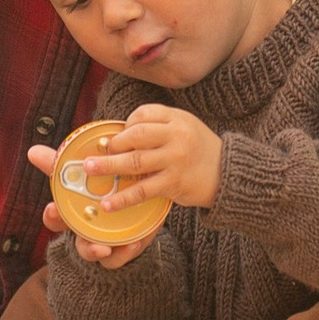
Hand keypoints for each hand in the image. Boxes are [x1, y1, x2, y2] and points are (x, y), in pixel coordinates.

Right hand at [26, 140, 151, 269]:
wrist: (133, 195)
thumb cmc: (99, 186)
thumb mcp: (84, 174)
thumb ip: (60, 165)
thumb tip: (32, 150)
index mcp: (74, 216)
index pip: (56, 220)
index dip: (52, 217)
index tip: (52, 208)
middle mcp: (88, 234)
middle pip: (82, 248)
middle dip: (87, 248)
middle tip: (96, 246)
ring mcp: (108, 243)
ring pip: (104, 258)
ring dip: (108, 254)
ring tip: (112, 248)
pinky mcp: (128, 246)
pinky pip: (125, 255)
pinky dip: (127, 252)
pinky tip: (133, 243)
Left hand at [83, 105, 223, 212]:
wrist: (228, 174)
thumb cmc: (199, 150)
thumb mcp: (184, 127)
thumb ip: (158, 127)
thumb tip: (119, 136)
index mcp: (177, 118)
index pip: (143, 115)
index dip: (125, 126)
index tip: (114, 138)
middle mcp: (176, 136)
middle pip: (135, 136)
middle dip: (111, 145)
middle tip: (90, 154)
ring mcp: (175, 159)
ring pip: (135, 162)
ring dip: (109, 167)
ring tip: (90, 170)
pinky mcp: (174, 183)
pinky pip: (143, 190)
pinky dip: (123, 198)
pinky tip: (108, 204)